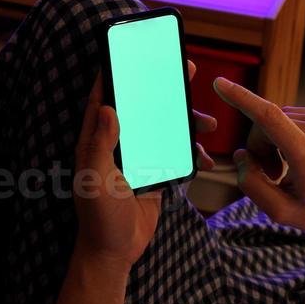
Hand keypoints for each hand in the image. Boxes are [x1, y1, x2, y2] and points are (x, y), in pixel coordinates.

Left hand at [73, 65, 215, 270]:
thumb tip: (108, 106)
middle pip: (141, 106)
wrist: (115, 252)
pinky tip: (206, 158)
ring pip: (163, 128)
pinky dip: (192, 153)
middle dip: (162, 89)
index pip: (104, 98)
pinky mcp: (154, 173)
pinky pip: (175, 154)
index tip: (133, 51)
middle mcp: (117, 144)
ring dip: (185, 122)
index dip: (116, 72)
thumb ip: (101, 143)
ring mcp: (137, 158)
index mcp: (96, 141)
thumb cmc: (98, 217)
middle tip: (187, 71)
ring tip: (209, 122)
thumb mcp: (96, 178)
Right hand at [212, 77, 304, 232]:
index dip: (241, 98)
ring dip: (273, 141)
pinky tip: (301, 159)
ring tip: (288, 169)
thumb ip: (252, 184)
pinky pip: (293, 118)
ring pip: (278, 118)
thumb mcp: (282, 212)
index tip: (220, 84)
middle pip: (266, 123)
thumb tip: (242, 154)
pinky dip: (288, 135)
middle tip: (271, 174)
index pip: (269, 116)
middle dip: (258, 145)